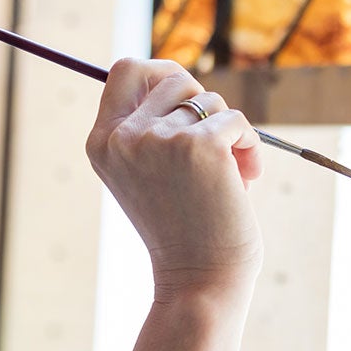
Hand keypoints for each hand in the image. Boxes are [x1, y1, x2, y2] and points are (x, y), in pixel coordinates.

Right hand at [84, 59, 263, 294]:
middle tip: (214, 140)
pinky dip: (249, 147)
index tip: (185, 97)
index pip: (125, 71)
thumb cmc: (181, 229)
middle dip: (202, 103)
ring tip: (231, 173)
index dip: (160, 74)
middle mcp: (123, 137)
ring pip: (209, 99)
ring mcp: (159, 138)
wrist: (198, 280)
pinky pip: (237, 120)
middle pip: (172, 78)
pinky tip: (244, 181)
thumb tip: (176, 77)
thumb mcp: (146, 173)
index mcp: (102, 142)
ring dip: (228, 130)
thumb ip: (149, 129)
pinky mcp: (199, 145)